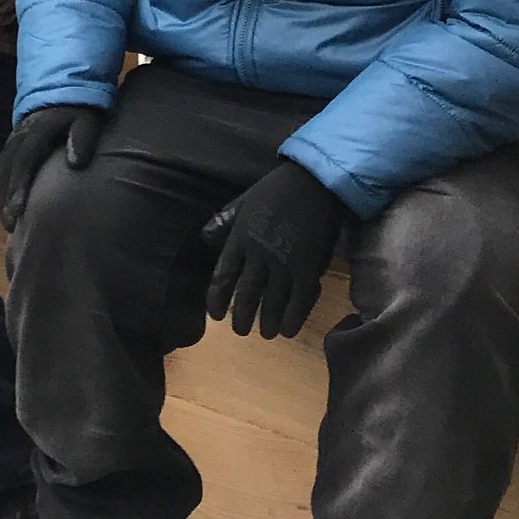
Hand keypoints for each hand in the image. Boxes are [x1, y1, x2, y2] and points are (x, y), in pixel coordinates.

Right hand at [0, 103, 103, 229]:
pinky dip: (2, 186)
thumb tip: (76, 163)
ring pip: (0, 168)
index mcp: (35, 130)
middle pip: (5, 168)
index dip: (19, 186)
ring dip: (1, 194)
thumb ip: (82, 136)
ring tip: (8, 221)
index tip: (18, 210)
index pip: (23, 160)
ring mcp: (13, 139)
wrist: (62, 85)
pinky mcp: (13, 143)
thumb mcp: (87, 117)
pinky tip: (9, 204)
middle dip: (5, 197)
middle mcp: (19, 136)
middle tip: (10, 226)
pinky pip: (1, 166)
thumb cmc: (78, 107)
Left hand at [202, 161, 345, 338]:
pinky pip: (299, 302)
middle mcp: (259, 255)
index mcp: (240, 237)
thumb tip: (205, 237)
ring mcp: (284, 264)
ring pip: (272, 302)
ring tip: (263, 333)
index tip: (215, 315)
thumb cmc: (276, 191)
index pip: (224, 275)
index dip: (218, 298)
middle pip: (247, 293)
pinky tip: (287, 330)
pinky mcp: (308, 270)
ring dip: (266, 322)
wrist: (313, 185)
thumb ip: (225, 221)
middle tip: (240, 331)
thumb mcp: (243, 201)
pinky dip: (292, 319)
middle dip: (242, 316)